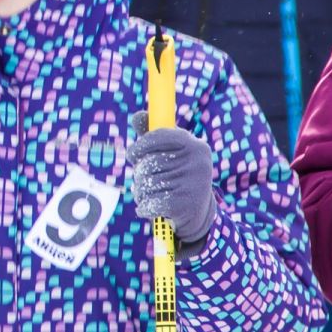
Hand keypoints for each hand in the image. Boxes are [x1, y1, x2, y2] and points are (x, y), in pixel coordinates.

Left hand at [127, 112, 216, 252]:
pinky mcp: (185, 205)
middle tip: (146, 182)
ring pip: (146, 184)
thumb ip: (153, 135)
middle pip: (148, 163)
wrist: (199, 215)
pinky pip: (150, 203)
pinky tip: (149, 208)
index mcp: (195, 145)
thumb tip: (137, 115)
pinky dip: (144, 208)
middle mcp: (197, 162)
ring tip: (150, 195)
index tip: (133, 155)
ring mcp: (192, 184)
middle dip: (140, 175)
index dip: (140, 146)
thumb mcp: (171, 154)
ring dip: (140, 192)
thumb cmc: (178, 177)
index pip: (158, 136)